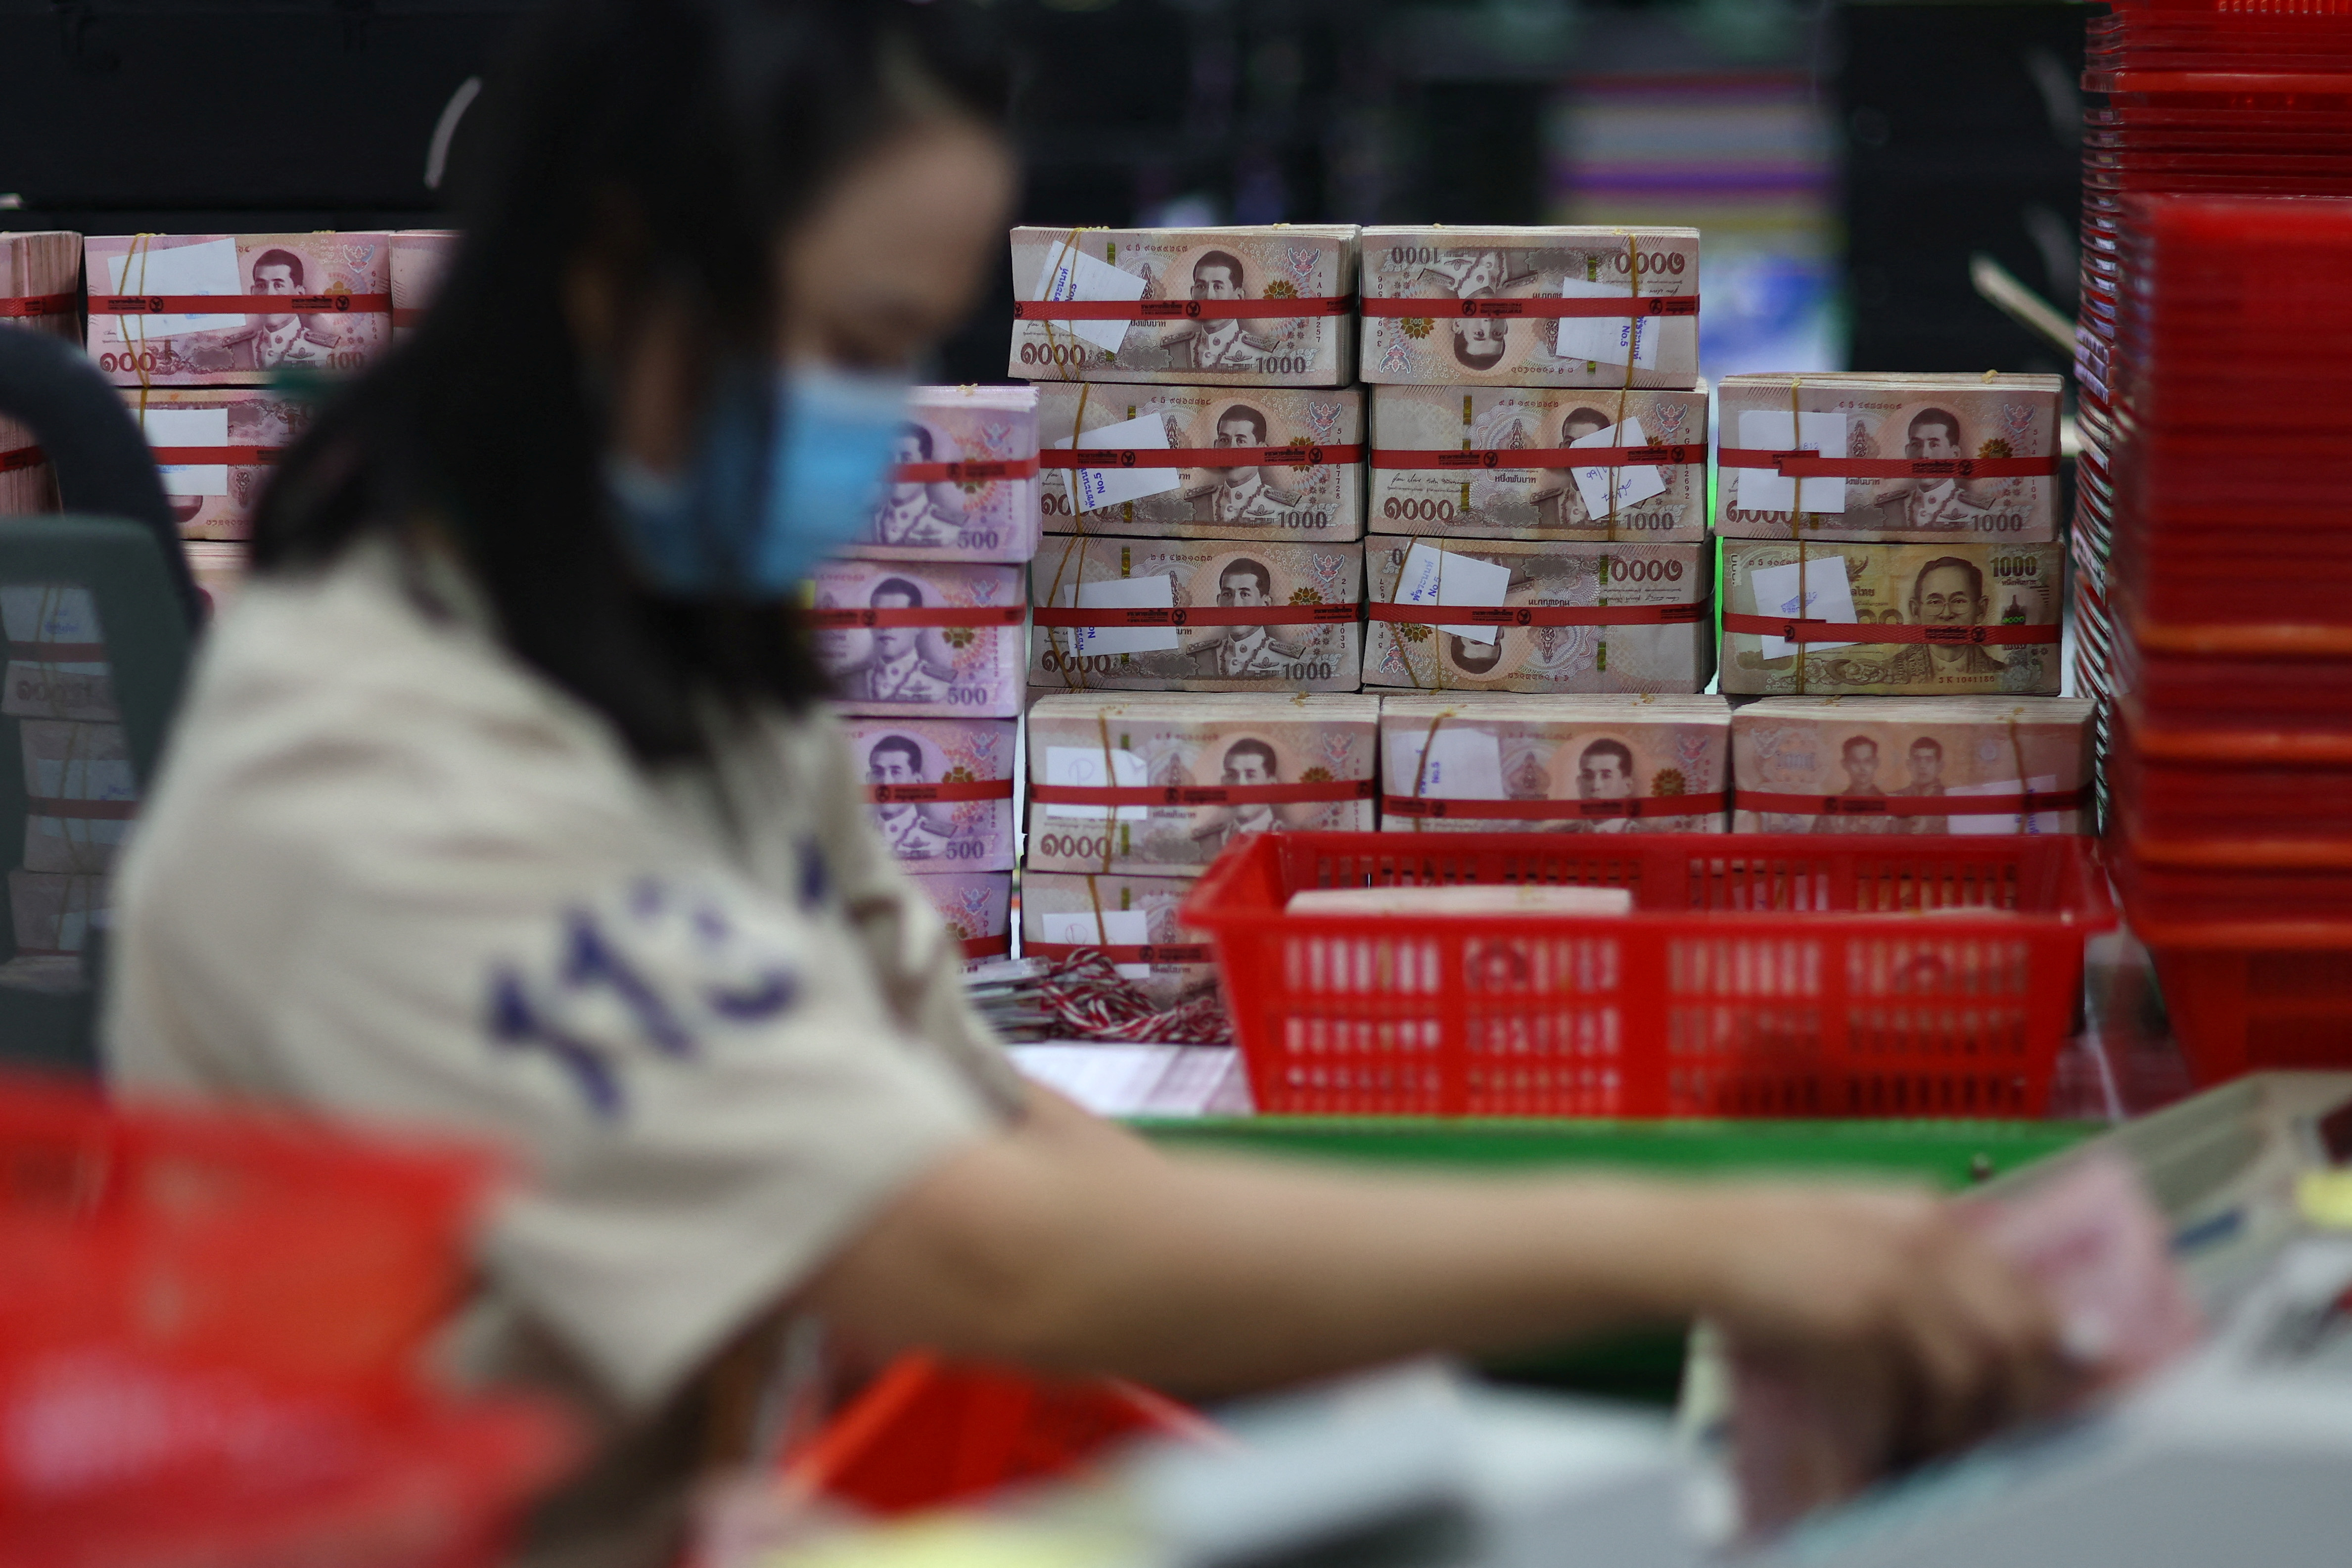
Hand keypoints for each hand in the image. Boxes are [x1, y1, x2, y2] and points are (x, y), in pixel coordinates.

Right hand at [1688, 1186, 2074, 1468]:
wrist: (1693, 1242)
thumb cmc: (1758, 1237)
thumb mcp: (1853, 1220)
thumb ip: (1916, 1255)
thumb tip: (1978, 1318)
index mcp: (1925, 1212)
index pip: (2023, 1283)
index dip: (2052, 1339)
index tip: (2063, 1375)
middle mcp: (1922, 1241)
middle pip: (2019, 1328)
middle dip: (2028, 1390)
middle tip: (2014, 1426)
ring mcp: (1892, 1280)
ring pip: (1975, 1370)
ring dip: (1967, 1419)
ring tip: (1946, 1443)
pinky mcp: (1858, 1322)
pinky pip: (1913, 1392)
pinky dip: (1913, 1426)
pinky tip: (1898, 1438)